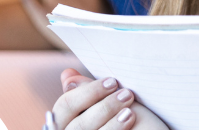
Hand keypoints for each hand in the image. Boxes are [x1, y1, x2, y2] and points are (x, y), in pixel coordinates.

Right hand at [49, 69, 168, 129]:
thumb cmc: (133, 126)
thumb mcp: (110, 108)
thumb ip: (87, 93)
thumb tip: (67, 74)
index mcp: (66, 125)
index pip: (64, 106)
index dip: (88, 92)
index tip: (113, 81)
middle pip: (76, 124)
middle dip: (103, 106)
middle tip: (126, 94)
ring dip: (109, 118)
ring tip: (130, 110)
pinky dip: (114, 128)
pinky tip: (130, 119)